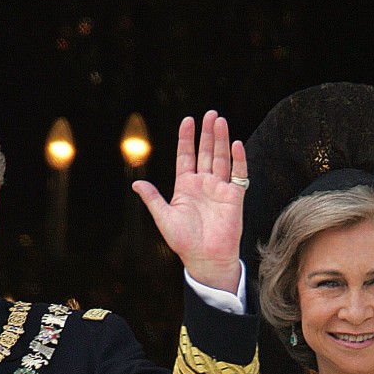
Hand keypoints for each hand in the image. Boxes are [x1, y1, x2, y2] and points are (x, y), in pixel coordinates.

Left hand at [132, 111, 246, 292]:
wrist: (205, 259)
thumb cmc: (183, 242)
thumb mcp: (164, 218)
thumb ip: (153, 199)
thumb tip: (136, 183)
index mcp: (185, 187)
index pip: (186, 156)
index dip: (186, 138)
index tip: (188, 120)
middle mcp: (203, 184)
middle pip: (206, 152)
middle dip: (207, 133)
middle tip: (210, 113)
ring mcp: (219, 189)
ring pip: (221, 158)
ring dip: (220, 140)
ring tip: (220, 121)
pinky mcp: (234, 197)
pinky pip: (238, 174)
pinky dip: (238, 159)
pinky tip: (235, 143)